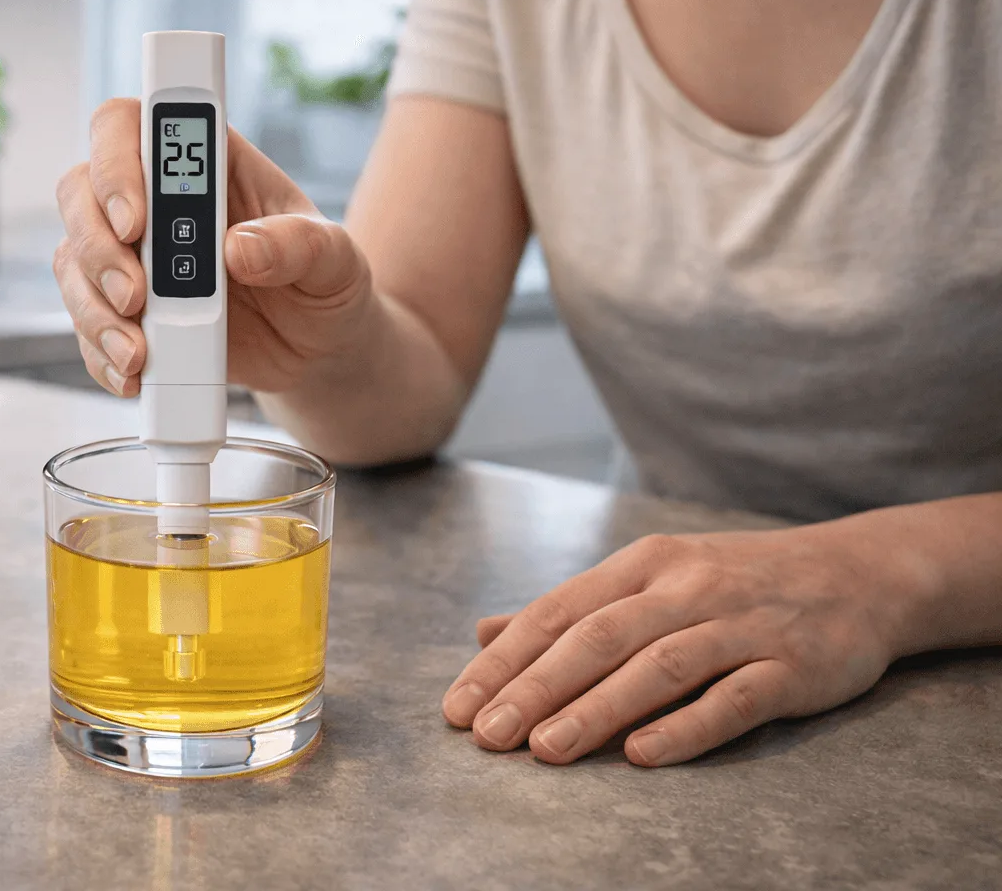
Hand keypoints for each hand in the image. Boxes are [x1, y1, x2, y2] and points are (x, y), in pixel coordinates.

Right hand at [53, 98, 372, 395]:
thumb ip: (298, 245)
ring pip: (73, 259)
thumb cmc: (325, 283)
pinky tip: (134, 373)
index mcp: (208, 165)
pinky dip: (99, 351)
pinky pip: (83, 321)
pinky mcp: (126, 308)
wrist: (319, 350)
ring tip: (138, 353)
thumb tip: (241, 248)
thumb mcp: (335, 260)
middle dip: (97, 247)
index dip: (116, 160)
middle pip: (80, 190)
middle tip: (137, 297)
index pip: (131, 125)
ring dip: (93, 308)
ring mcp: (135, 255)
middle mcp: (158, 202)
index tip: (136, 220)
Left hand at [442, 529, 905, 765]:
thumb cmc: (734, 582)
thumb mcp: (650, 576)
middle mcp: (685, 588)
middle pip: (598, 638)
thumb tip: (487, 632)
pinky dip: (685, 726)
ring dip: (597, 709)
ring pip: (657, 667)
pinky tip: (641, 755)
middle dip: (536, 688)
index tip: (459, 706)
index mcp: (642, 565)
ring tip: (546, 750)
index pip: (558, 612)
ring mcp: (740, 625)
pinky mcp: (792, 666)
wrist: (861, 573)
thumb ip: (572, 609)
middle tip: (489, 735)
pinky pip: (733, 698)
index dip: (506, 661)